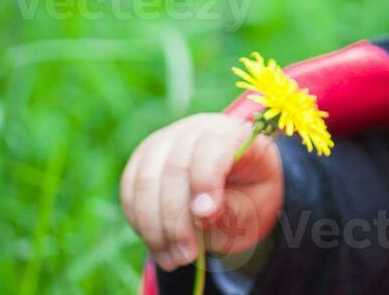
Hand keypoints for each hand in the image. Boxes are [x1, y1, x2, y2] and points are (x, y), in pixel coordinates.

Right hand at [120, 113, 283, 270]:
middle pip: (174, 168)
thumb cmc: (251, 194)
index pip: (213, 147)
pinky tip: (159, 246)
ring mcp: (166, 140)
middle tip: (187, 256)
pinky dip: (140, 222)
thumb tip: (203, 215)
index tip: (206, 219)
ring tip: (173, 260)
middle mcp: (197, 129)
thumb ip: (235, 207)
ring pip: (146, 181)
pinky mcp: (143, 158)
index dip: (205, 181)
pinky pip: (130, 190)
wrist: (238, 186)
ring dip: (154, 227)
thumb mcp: (258, 204)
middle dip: (176, 219)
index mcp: (235, 133)